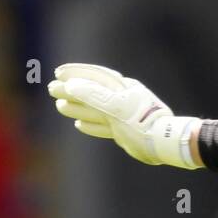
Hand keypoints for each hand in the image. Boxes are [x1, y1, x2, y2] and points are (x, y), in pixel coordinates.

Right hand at [47, 63, 199, 168]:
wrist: (165, 144)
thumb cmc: (143, 124)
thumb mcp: (117, 108)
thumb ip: (94, 96)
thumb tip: (72, 86)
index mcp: (122, 89)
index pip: (94, 76)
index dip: (76, 73)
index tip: (58, 73)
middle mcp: (123, 100)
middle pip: (93, 91)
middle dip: (72, 90)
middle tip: (52, 90)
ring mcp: (124, 116)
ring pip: (96, 109)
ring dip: (77, 107)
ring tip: (60, 107)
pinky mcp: (126, 132)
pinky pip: (104, 126)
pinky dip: (90, 125)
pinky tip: (79, 125)